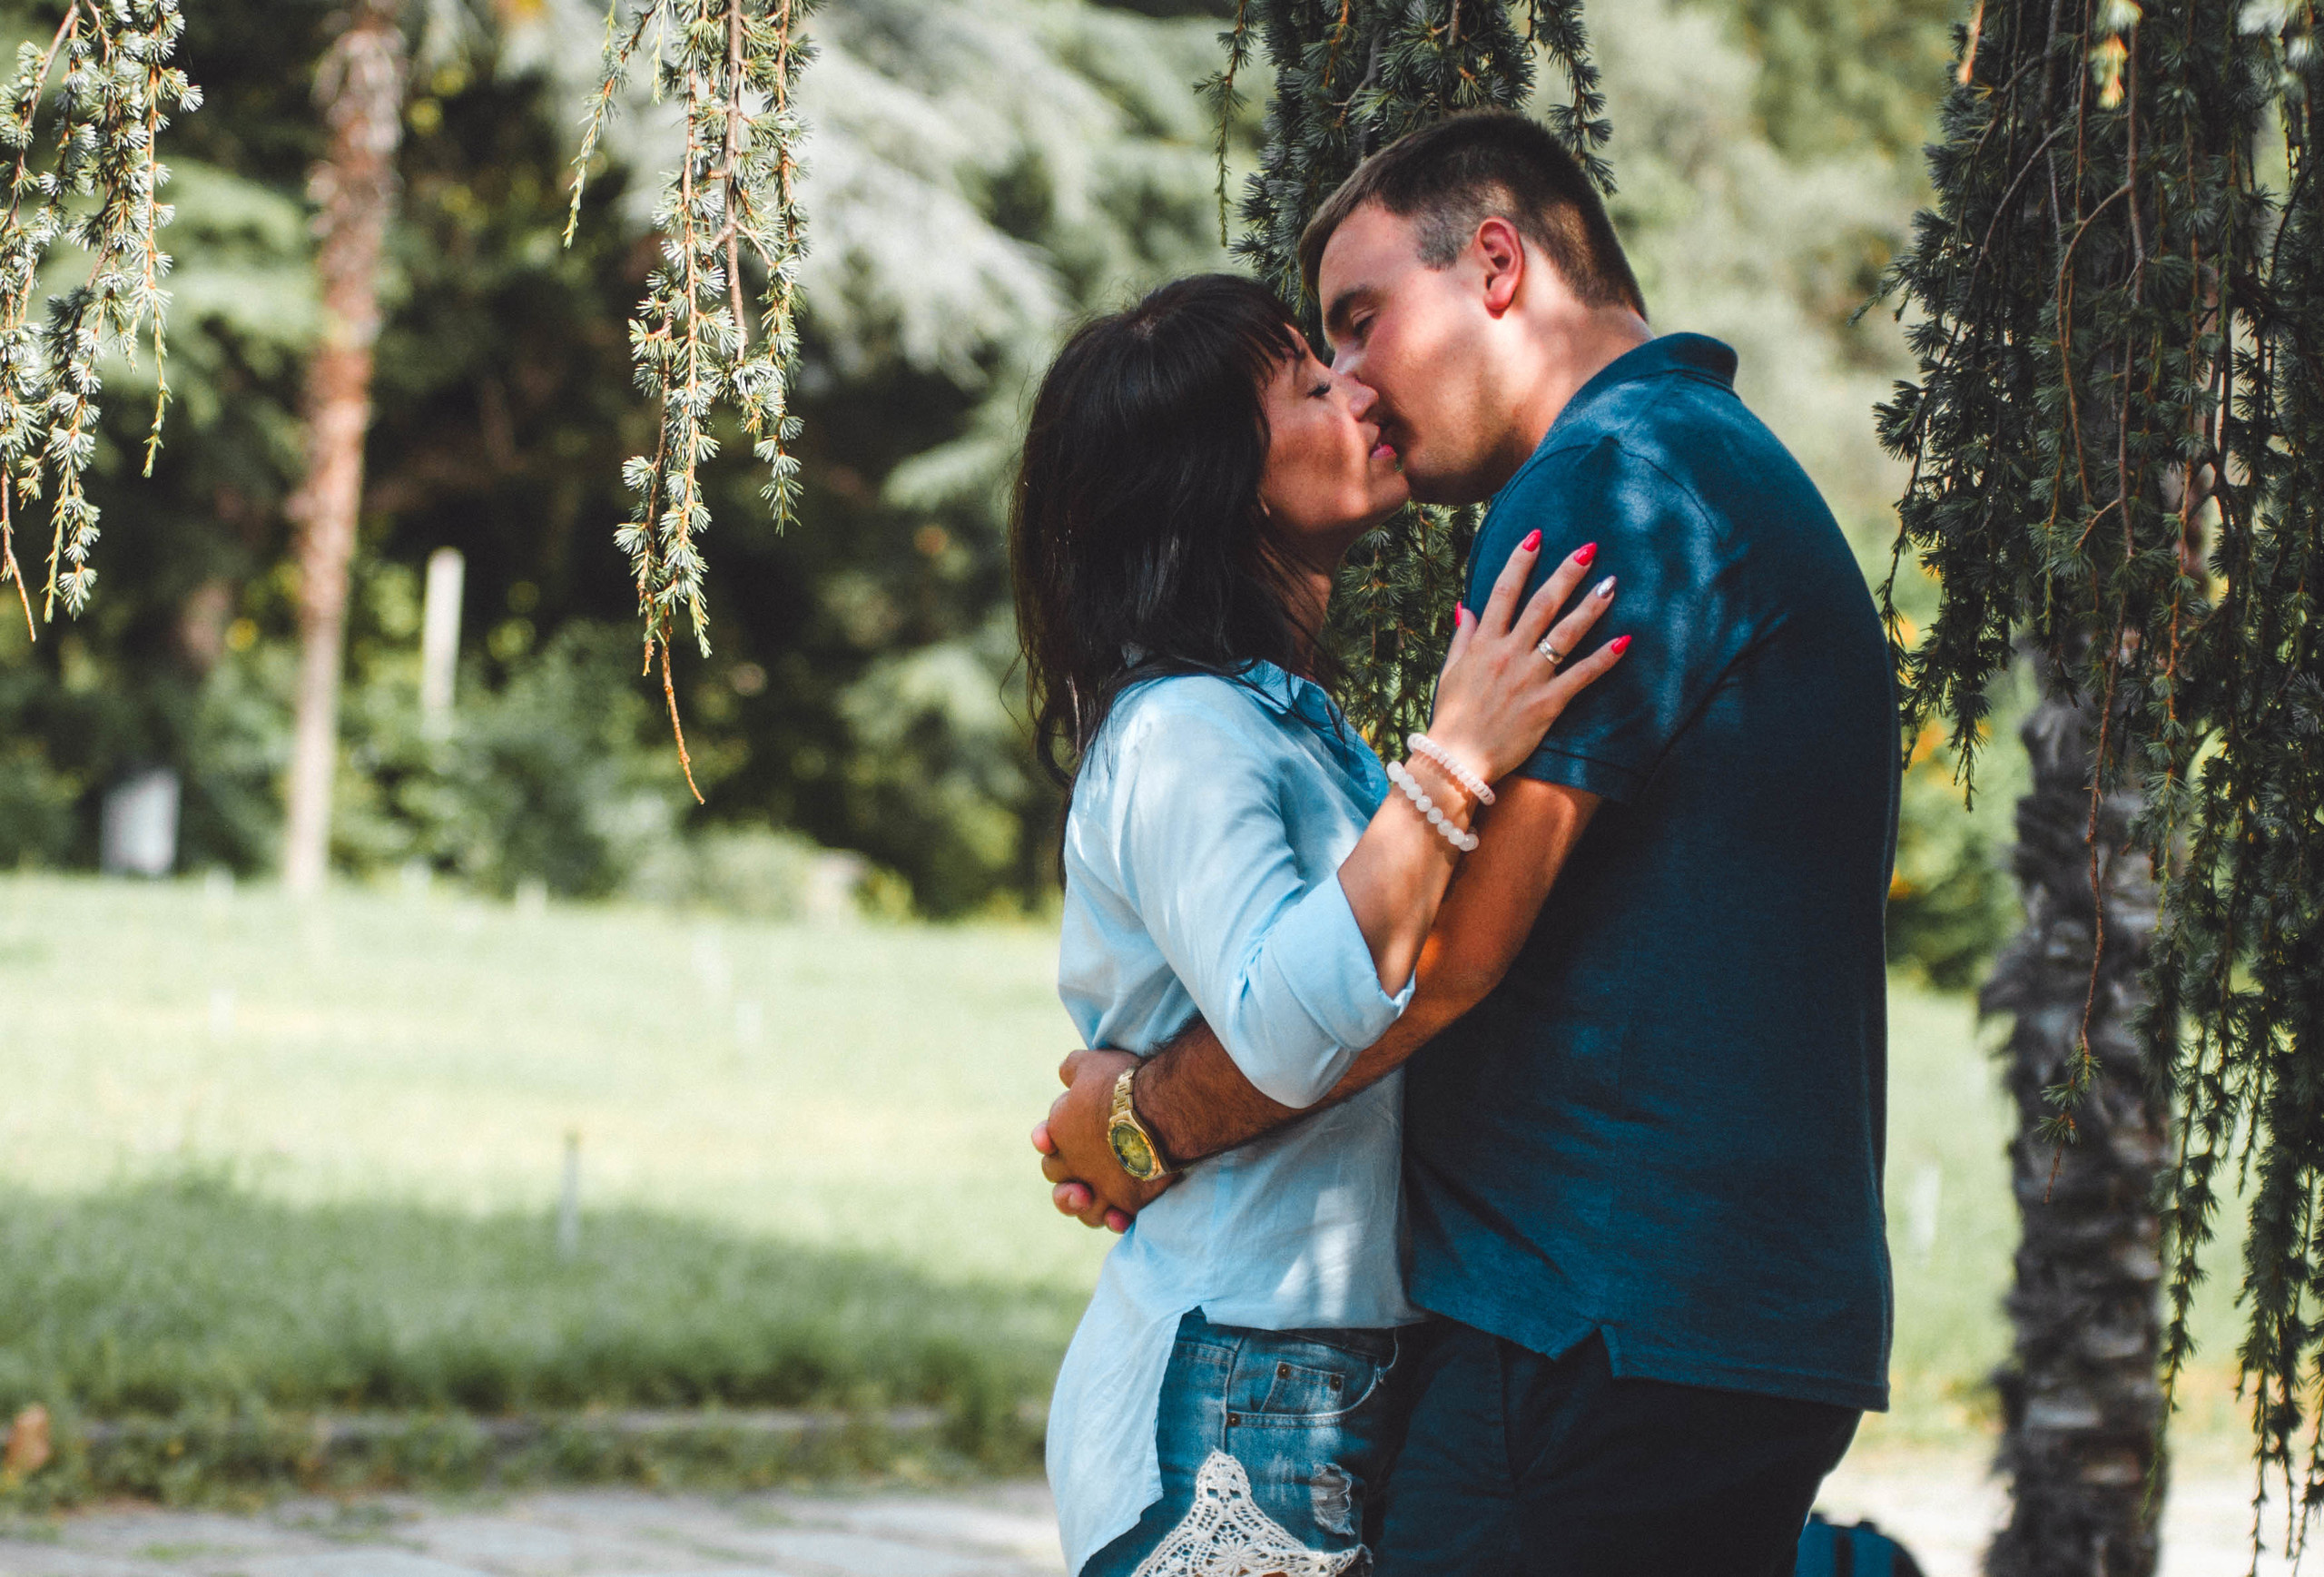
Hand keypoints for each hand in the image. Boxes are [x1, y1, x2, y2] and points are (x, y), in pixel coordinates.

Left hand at [1032, 1048, 1172, 1229]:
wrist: (1158, 1110)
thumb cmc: (1121, 1083)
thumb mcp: (1090, 1064)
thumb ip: (1072, 1070)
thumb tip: (1065, 1074)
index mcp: (1060, 1132)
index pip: (1045, 1143)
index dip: (1047, 1142)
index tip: (1054, 1138)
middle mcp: (1074, 1164)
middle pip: (1059, 1180)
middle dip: (1067, 1177)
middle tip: (1083, 1168)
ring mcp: (1100, 1186)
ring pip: (1083, 1209)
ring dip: (1087, 1207)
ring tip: (1099, 1199)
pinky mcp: (1127, 1201)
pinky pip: (1115, 1220)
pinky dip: (1115, 1220)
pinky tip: (1119, 1218)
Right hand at [1425, 534, 1629, 783]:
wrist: (1456, 760)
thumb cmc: (1452, 716)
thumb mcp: (1451, 671)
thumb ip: (1463, 637)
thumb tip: (1467, 607)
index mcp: (1484, 643)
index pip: (1504, 591)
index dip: (1521, 560)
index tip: (1537, 536)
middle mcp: (1508, 654)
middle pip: (1542, 604)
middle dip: (1566, 573)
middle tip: (1589, 549)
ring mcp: (1529, 678)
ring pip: (1565, 633)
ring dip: (1591, 606)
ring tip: (1611, 583)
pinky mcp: (1547, 704)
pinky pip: (1581, 676)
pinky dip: (1604, 658)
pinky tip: (1624, 640)